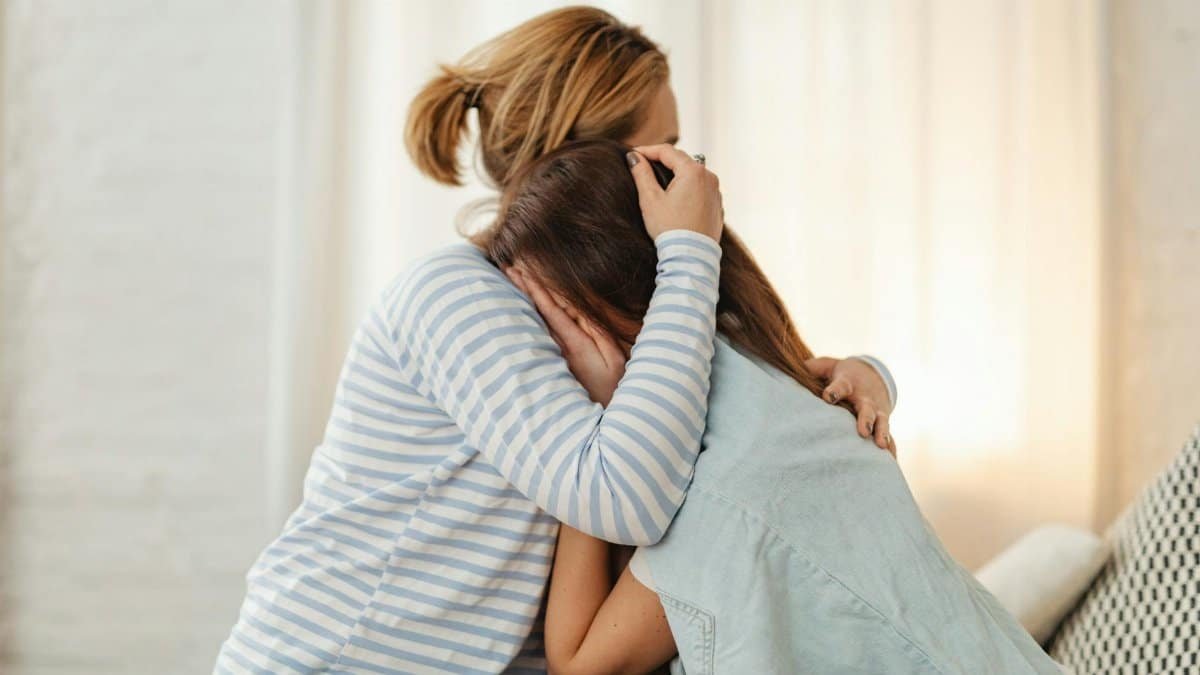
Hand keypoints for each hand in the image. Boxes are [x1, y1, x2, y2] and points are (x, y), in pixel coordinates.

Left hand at [506, 267, 625, 406]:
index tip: (523, 270)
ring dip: (524, 297)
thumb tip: (581, 308)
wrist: (601, 420)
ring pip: (536, 320)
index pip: (551, 309)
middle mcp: (559, 348)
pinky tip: (522, 304)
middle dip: (523, 287)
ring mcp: (555, 354)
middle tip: (508, 265)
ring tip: (511, 276)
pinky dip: (532, 314)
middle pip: (538, 311)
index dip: (537, 288)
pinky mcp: (556, 361)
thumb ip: (598, 332)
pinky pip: (541, 332)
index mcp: (574, 344)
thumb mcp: (614, 358)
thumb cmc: (613, 387)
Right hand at [627, 144, 722, 241]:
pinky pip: (700, 189)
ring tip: (658, 179)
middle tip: (643, 163)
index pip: (667, 151)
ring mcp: (715, 192)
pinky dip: (687, 187)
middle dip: (661, 160)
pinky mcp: (717, 206)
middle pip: (682, 160)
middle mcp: (709, 177)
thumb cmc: (670, 229)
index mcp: (693, 171)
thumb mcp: (650, 199)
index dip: (647, 150)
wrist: (691, 257)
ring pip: (692, 174)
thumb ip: (642, 174)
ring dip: (676, 173)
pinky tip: (675, 196)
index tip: (633, 154)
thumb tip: (634, 157)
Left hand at [806, 356, 895, 455]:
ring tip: (880, 446)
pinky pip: (889, 436)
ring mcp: (876, 411)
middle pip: (866, 408)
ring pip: (881, 422)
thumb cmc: (840, 374)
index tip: (828, 397)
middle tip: (863, 431)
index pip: (841, 386)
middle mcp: (864, 398)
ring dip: (881, 433)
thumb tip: (794, 370)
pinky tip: (891, 462)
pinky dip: (891, 449)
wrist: (872, 375)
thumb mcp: (827, 366)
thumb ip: (812, 369)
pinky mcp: (882, 422)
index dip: (834, 391)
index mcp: (848, 383)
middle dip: (865, 419)